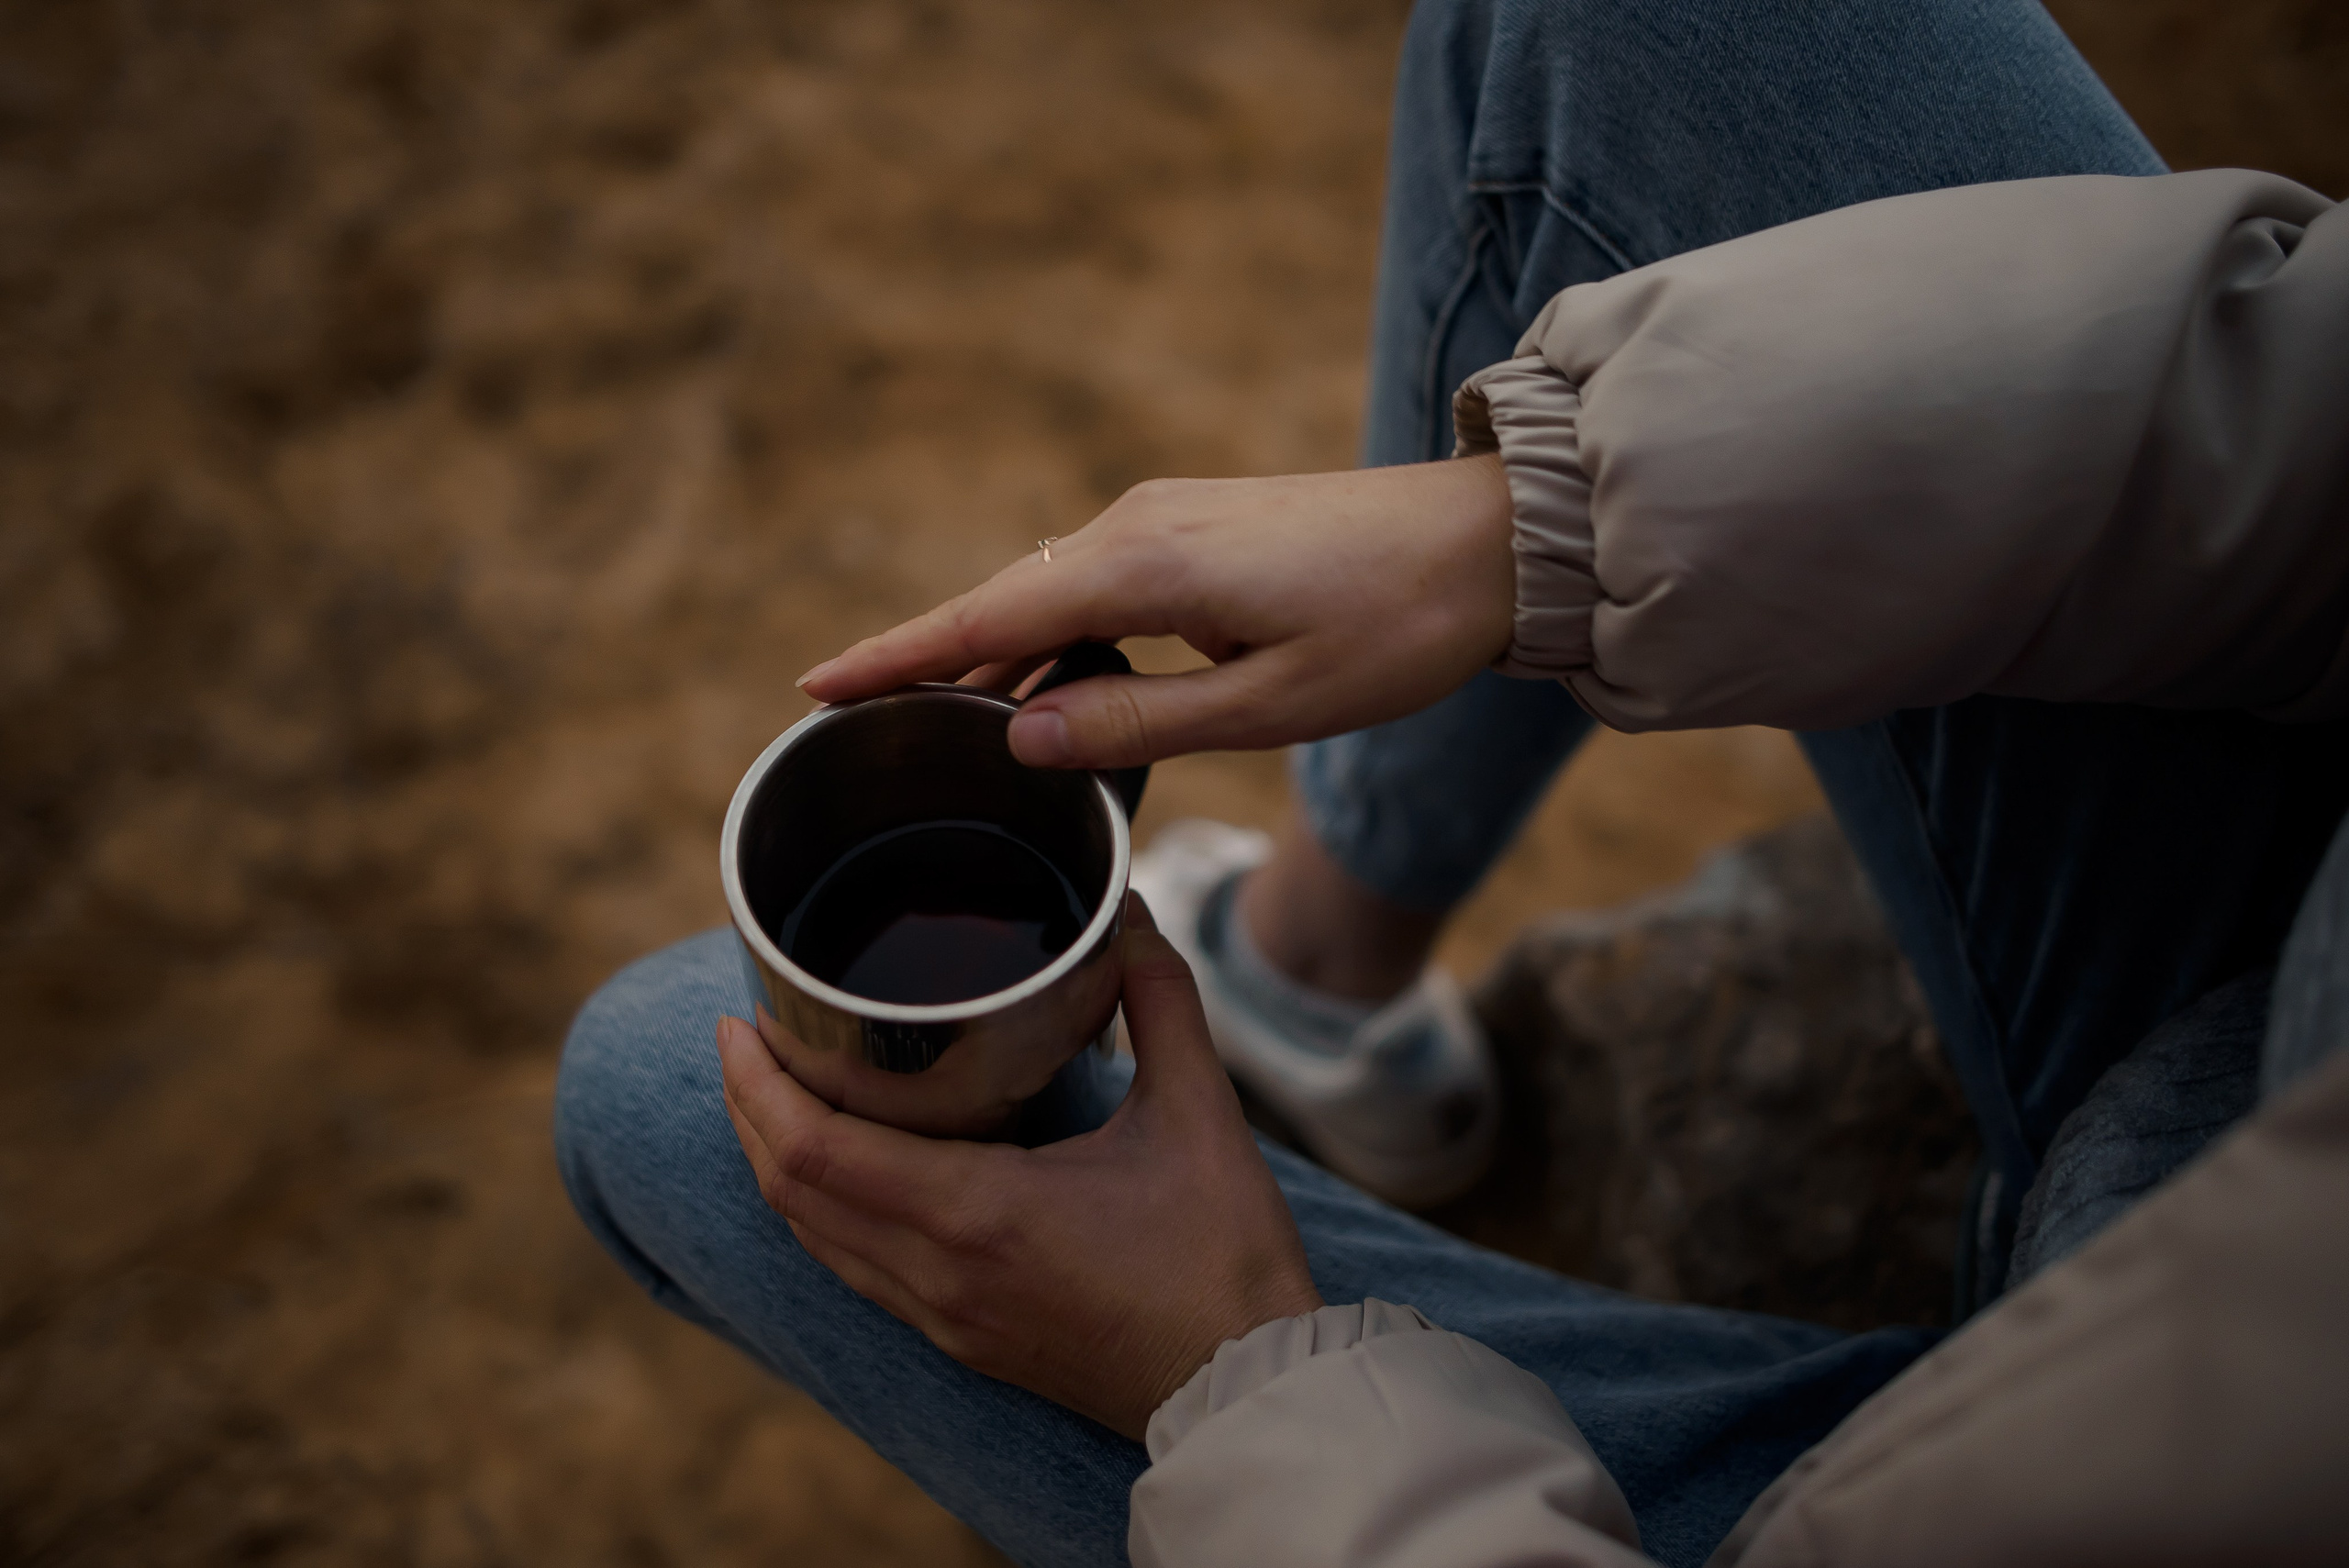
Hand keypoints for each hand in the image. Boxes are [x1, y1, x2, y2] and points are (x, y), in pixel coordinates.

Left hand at [716, 895, 1324, 1438]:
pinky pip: (854, 1272)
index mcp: (976, 1214)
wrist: (1245, 1386)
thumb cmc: (1222, 1257)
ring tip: (778, 1094)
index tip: (737, 1024)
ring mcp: (944, 1318)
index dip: (759, 1085)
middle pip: (792, 1193)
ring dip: (781, 1164)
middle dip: (751, 1113)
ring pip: (815, 1239)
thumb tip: (1134, 916)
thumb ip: (1160, 1001)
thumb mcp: (1199, 1112)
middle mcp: (938, 1274)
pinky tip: (843, 1173)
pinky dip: (824, 1213)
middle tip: (744, 1041)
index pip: (817, 1150)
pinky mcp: (963, 1342)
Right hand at [797, 456, 1515, 767]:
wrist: (1490, 542)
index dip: (897, 657)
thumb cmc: (1395, 630)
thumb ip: (1138, 722)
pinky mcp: (1195, 529)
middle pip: (1001, 603)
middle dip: (925, 662)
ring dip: (992, 657)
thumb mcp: (1270, 704)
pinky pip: (1092, 586)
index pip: (987, 620)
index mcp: (1145, 568)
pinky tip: (1043, 691)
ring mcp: (1165, 518)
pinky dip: (1050, 638)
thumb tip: (1020, 737)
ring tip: (929, 723)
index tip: (814, 688)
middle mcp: (1137, 526)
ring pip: (1046, 596)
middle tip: (848, 724)